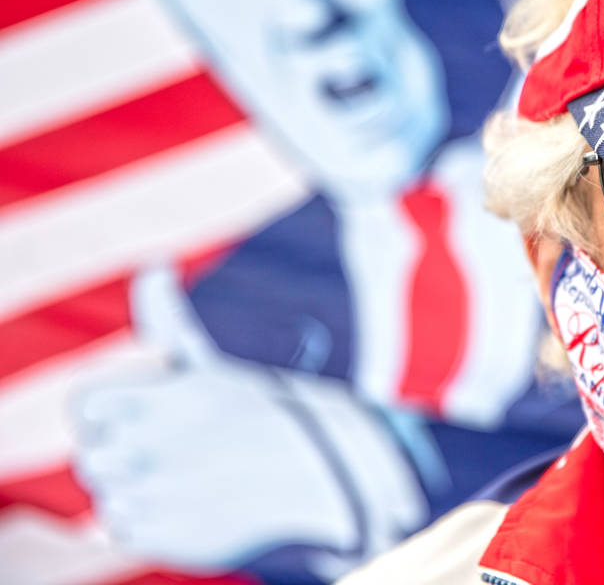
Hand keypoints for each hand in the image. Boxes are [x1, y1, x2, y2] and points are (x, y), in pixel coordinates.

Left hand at [71, 264, 428, 574]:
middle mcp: (161, 442)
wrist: (325, 477)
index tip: (135, 422)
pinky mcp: (170, 534)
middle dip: (124, 458)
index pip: (83, 406)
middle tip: (175, 454)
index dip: (102, 417)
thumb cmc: (262, 415)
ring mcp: (164, 491)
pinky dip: (149, 523)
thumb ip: (168, 319)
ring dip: (138, 491)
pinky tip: (190, 505)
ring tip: (187, 480)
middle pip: (90, 458)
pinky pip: (123, 529)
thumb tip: (153, 264)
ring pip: (107, 496)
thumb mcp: (213, 365)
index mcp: (170, 394)